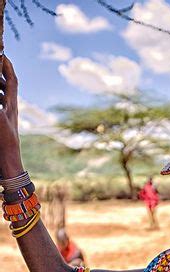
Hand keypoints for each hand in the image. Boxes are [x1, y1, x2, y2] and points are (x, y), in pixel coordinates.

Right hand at [0, 56, 23, 177]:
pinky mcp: (4, 126)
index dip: (6, 65)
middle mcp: (11, 110)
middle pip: (7, 87)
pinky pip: (0, 108)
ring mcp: (8, 118)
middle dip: (0, 73)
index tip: (2, 53)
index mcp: (11, 105)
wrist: (9, 164)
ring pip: (3, 97)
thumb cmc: (5, 143)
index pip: (11, 80)